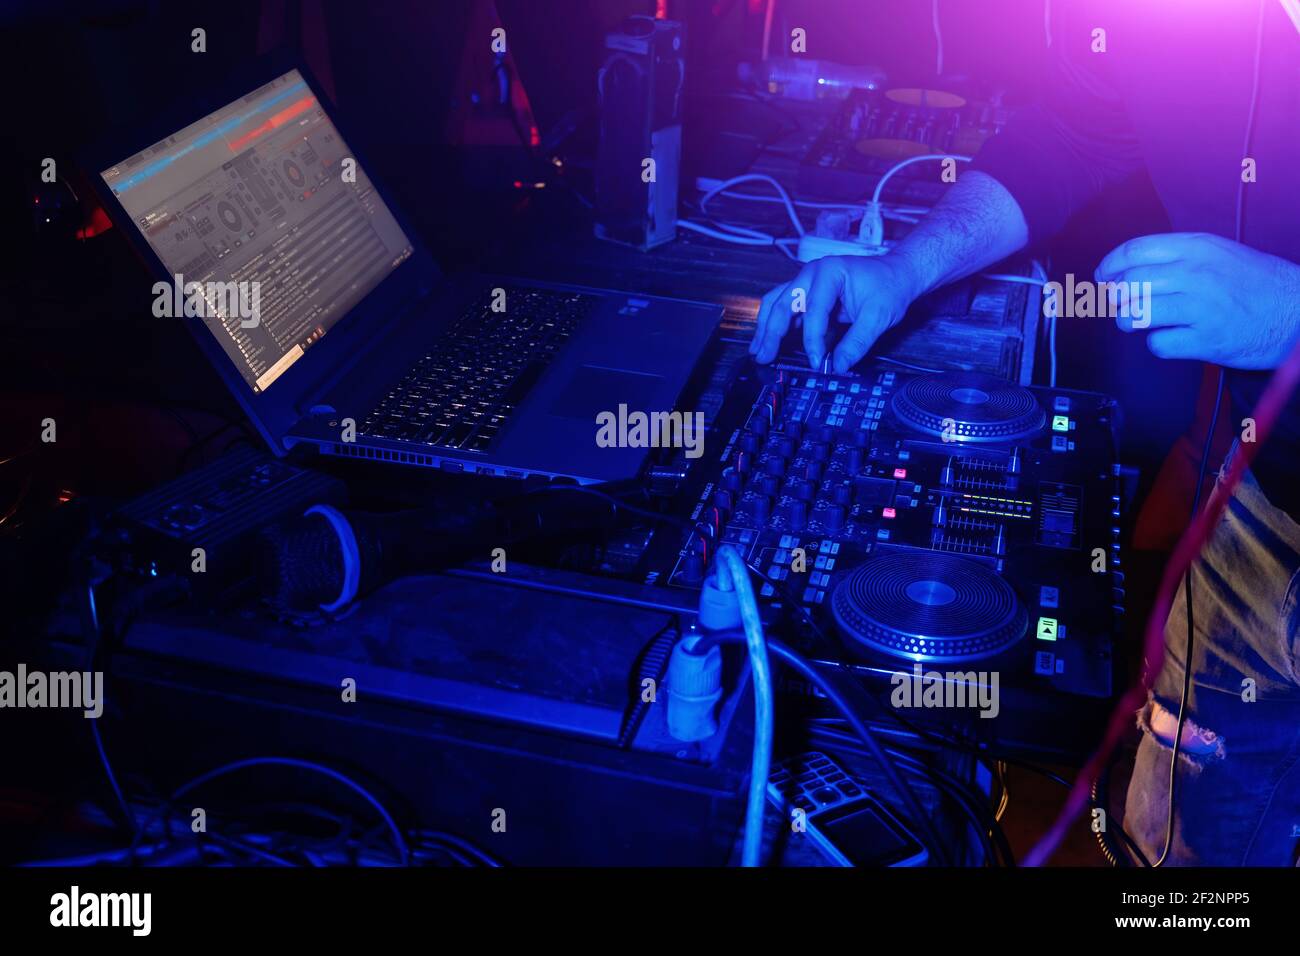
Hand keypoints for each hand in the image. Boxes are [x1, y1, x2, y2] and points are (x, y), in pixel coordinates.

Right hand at [749, 254, 920, 372]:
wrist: (897, 273)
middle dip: (771, 333)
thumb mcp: (879, 317)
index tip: (817, 363)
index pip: (814, 311)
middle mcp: (812, 273)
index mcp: (829, 273)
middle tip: (764, 357)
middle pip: (783, 304)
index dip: (813, 340)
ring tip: (758, 351)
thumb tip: (838, 367)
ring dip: (765, 328)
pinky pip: (784, 307)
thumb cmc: (889, 287)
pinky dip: (775, 326)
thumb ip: (857, 343)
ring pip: (776, 304)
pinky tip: (769, 343)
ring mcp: (806, 281)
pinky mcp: (807, 292)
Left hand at [1096, 232, 1299, 369]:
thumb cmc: (1256, 284)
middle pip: (1129, 283)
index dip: (1110, 266)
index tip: (1103, 277)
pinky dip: (1158, 344)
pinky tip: (1173, 337)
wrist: (1296, 312)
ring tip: (1140, 322)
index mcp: (1198, 248)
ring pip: (1136, 314)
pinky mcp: (1206, 339)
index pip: (1134, 251)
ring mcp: (1200, 307)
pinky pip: (1158, 344)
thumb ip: (1177, 257)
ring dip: (1129, 321)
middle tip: (1121, 304)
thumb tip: (1128, 269)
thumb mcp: (1219, 254)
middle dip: (1116, 298)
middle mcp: (1196, 274)